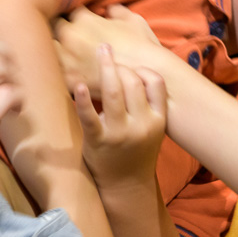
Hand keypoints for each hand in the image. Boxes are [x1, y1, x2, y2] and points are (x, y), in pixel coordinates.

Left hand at [56, 5, 165, 95]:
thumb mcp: (133, 20)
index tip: (76, 20)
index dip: (72, 15)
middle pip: (50, 28)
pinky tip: (58, 73)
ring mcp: (67, 60)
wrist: (148, 77)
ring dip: (50, 50)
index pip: (68, 11)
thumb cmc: (143, 47)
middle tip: (63, 36)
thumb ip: (117, 11)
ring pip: (44, 50)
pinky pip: (51, 74)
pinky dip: (54, 72)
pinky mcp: (68, 81)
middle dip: (56, 30)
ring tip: (56, 54)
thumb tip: (110, 8)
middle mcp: (70, 37)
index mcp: (83, 20)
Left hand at [73, 43, 166, 189]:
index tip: (131, 64)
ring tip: (100, 53)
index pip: (156, 83)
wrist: (126, 185)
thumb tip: (140, 68)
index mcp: (158, 120)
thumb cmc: (137, 150)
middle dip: (120, 64)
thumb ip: (149, 103)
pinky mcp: (99, 140)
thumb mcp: (153, 128)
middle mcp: (142, 125)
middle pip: (133, 82)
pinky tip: (79, 85)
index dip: (143, 68)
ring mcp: (120, 133)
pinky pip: (90, 116)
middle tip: (107, 51)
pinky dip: (84, 99)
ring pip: (114, 92)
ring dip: (106, 67)